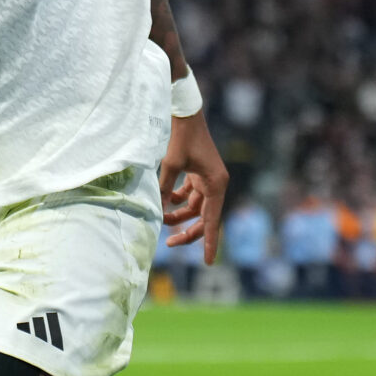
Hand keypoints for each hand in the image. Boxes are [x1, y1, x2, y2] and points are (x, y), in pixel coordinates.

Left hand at [159, 111, 228, 264]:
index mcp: (216, 184)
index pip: (212, 221)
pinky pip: (190, 196)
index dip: (208, 242)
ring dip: (179, 216)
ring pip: (195, 208)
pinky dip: (177, 201)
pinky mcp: (198, 173)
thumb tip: (159, 211)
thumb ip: (165, 189)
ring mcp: (207, 179)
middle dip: (188, 231)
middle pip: (204, 217)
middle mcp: (216, 184)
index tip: (207, 262)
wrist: (184, 112)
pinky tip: (164, 205)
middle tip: (170, 243)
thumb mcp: (171, 165)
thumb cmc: (180, 137)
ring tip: (161, 220)